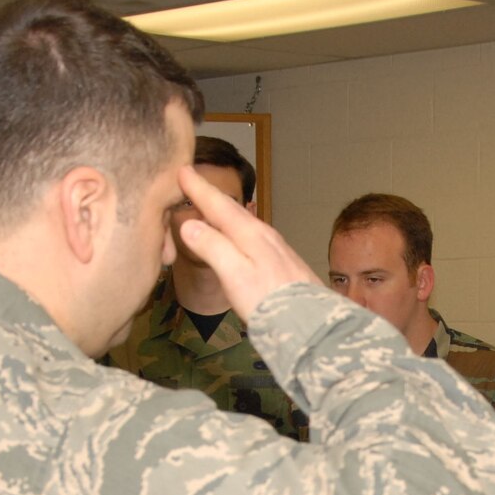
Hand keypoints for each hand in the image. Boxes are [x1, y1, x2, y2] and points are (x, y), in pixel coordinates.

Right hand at [176, 166, 320, 319]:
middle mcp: (265, 235)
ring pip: (245, 221)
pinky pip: (254, 235)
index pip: (218, 206)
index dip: (199, 189)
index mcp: (250, 235)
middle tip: (193, 180)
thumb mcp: (235, 275)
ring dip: (225, 211)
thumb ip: (212, 247)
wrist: (311, 324)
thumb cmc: (270, 302)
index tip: (182, 170)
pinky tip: (239, 235)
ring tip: (211, 204)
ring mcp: (277, 248)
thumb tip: (188, 224)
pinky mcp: (284, 262)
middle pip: (232, 210)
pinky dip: (239, 227)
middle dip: (211, 195)